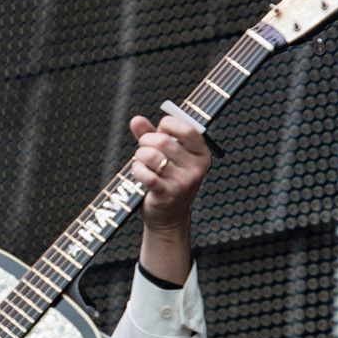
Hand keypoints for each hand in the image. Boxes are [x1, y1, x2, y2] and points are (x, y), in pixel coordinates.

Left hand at [128, 114, 210, 285]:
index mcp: (201, 154)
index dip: (167, 124)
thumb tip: (136, 119)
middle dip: (146, 141)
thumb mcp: (165, 156)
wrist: (168, 218)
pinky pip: (146, 174)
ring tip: (140, 161)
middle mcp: (196, 168)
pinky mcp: (167, 194)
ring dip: (139, 155)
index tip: (159, 130)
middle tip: (143, 148)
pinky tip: (137, 171)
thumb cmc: (167, 181)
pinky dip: (137, 169)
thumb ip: (151, 135)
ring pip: (152, 155)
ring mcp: (183, 182)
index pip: (187, 129)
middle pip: (164, 141)